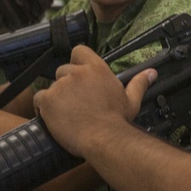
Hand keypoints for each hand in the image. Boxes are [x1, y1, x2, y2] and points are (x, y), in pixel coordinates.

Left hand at [33, 45, 154, 156]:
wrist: (104, 139)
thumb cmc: (118, 121)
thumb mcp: (131, 101)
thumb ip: (139, 83)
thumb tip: (151, 72)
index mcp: (97, 69)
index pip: (79, 51)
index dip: (76, 61)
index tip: (78, 75)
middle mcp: (77, 72)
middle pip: (63, 71)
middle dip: (66, 85)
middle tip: (75, 103)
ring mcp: (60, 85)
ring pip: (51, 87)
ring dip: (56, 98)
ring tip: (65, 115)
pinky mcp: (48, 99)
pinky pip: (39, 100)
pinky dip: (43, 109)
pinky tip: (53, 120)